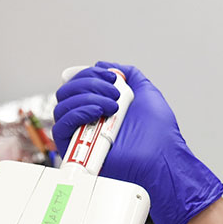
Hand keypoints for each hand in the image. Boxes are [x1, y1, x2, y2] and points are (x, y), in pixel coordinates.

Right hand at [53, 61, 222, 223]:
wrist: (162, 158)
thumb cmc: (159, 134)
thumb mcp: (146, 92)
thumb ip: (128, 74)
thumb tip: (104, 66)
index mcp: (100, 106)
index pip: (79, 84)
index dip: (90, 74)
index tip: (111, 77)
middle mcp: (88, 120)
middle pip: (66, 92)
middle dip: (89, 84)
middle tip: (114, 94)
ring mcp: (81, 134)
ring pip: (62, 106)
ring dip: (86, 97)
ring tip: (112, 106)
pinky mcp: (76, 150)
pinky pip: (60, 127)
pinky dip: (77, 113)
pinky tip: (98, 113)